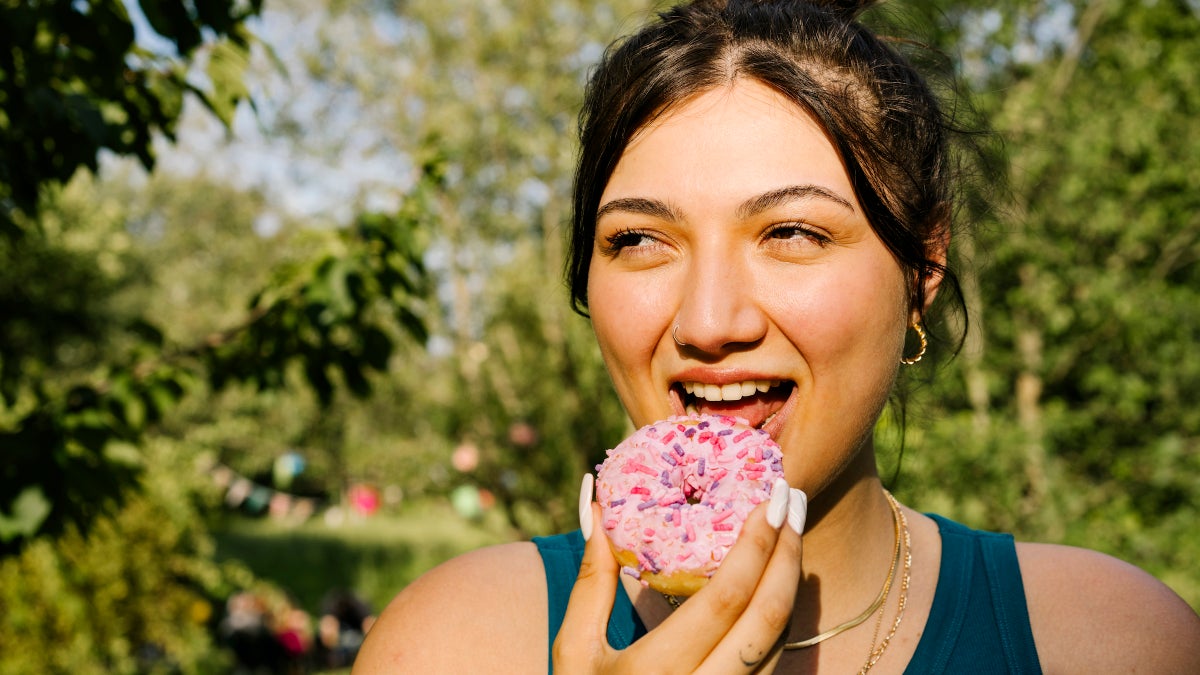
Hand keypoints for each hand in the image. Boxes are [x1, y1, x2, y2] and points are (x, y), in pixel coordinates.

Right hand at [554, 475, 805, 673]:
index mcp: (655, 672)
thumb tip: (593, 498)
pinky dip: (780, 619)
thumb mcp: (574, 649)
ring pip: (779, 644)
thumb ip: (591, 578)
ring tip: (792, 532)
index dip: (757, 544)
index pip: (725, 598)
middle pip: (767, 618)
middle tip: (794, 499)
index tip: (772, 496)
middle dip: (788, 553)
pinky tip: (778, 582)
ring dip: (792, 584)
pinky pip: (772, 665)